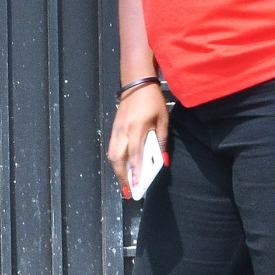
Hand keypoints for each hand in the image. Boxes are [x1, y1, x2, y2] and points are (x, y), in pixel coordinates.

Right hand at [107, 82, 169, 196]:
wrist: (136, 83)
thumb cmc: (152, 101)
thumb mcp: (163, 120)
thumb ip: (162, 141)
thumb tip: (163, 161)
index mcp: (137, 128)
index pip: (134, 155)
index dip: (136, 172)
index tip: (137, 186)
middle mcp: (123, 131)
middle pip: (117, 158)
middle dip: (122, 177)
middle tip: (128, 191)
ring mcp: (116, 129)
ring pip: (112, 155)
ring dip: (117, 171)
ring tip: (124, 183)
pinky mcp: (114, 128)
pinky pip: (112, 148)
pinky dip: (116, 161)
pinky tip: (122, 168)